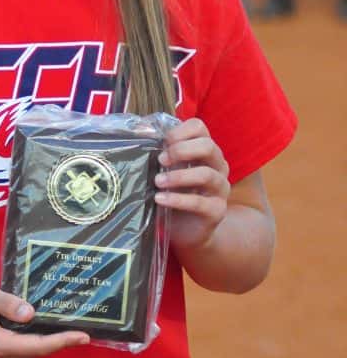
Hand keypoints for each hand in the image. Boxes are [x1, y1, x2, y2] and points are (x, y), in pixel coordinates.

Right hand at [0, 276, 89, 357]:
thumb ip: (7, 303)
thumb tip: (30, 313)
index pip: (36, 345)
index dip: (61, 341)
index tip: (83, 336)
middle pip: (38, 352)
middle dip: (60, 342)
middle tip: (84, 329)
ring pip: (34, 354)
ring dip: (52, 343)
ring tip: (72, 330)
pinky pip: (27, 353)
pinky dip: (40, 343)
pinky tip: (52, 332)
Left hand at [154, 118, 229, 252]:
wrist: (188, 230)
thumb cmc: (175, 194)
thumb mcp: (167, 171)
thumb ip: (160, 155)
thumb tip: (138, 134)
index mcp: (205, 151)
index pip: (199, 127)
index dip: (180, 131)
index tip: (163, 142)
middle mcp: (217, 166)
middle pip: (208, 146)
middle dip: (181, 150)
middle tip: (161, 160)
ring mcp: (220, 188)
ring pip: (206, 174)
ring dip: (178, 176)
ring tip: (157, 181)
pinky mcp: (217, 210)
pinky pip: (200, 202)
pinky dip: (178, 199)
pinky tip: (160, 199)